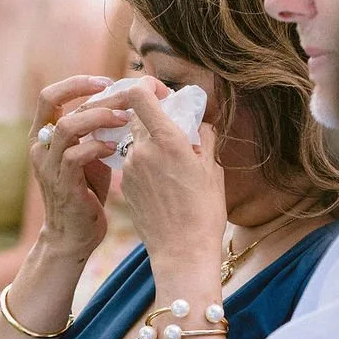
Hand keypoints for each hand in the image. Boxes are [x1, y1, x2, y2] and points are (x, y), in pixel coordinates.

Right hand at [27, 75, 117, 263]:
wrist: (73, 236)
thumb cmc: (85, 194)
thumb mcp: (88, 156)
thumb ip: (94, 133)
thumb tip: (122, 108)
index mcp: (42, 136)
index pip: (50, 95)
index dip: (75, 83)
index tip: (104, 81)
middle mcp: (38, 147)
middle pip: (50, 101)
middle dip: (86, 92)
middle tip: (119, 97)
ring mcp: (47, 166)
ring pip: (66, 126)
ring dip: (97, 118)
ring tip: (123, 120)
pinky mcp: (62, 184)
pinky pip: (76, 155)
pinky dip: (97, 147)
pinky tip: (114, 148)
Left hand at [59, 77, 223, 276]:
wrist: (182, 253)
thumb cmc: (204, 213)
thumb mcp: (213, 171)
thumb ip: (204, 139)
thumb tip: (199, 124)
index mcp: (166, 140)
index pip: (138, 93)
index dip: (147, 85)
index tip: (163, 93)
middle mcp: (141, 150)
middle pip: (134, 114)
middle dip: (151, 113)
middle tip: (171, 123)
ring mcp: (129, 168)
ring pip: (134, 139)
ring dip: (149, 139)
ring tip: (172, 159)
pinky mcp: (124, 186)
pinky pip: (132, 161)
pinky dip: (145, 161)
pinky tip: (163, 180)